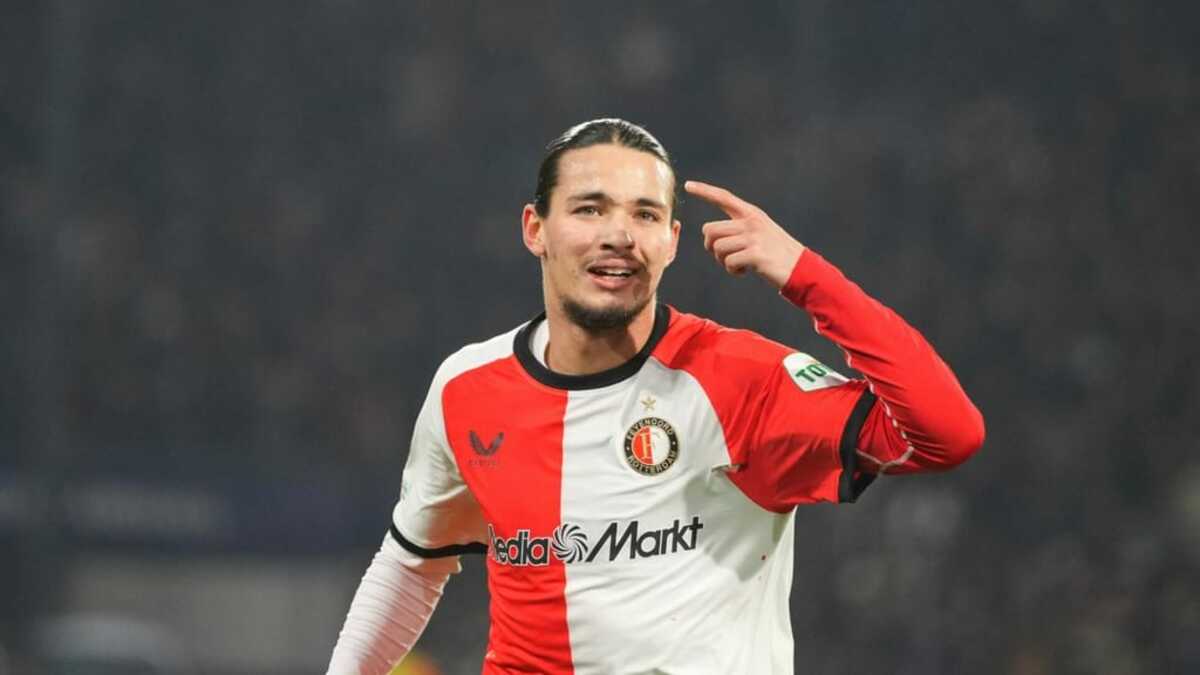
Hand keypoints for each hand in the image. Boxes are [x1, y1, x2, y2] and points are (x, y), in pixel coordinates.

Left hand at [684, 180, 805, 288]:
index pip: (724, 197)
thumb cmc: (777, 253)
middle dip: (710, 246)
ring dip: (723, 261)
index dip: (704, 191)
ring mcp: (753, 237)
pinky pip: (728, 262)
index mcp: (751, 213)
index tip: (688, 185)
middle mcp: (751, 221)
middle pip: (710, 230)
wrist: (801, 268)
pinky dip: (733, 271)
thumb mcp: (760, 231)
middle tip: (724, 256)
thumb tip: (711, 235)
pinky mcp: (755, 254)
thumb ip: (739, 228)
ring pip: (717, 248)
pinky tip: (745, 271)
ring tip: (739, 264)